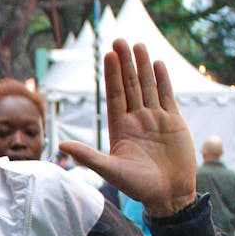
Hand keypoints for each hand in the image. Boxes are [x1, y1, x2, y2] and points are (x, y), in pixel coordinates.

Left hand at [58, 39, 196, 216]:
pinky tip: (159, 64)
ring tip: (138, 45)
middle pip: (129, 86)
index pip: (114, 95)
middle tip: (119, 40)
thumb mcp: (111, 170)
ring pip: (148, 87)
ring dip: (143, 66)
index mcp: (120, 128)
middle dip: (125, 63)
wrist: (169, 195)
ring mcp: (155, 119)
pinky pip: (167, 97)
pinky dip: (163, 80)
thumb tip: (60, 145)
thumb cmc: (139, 187)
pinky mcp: (174, 122)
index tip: (108, 55)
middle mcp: (136, 120)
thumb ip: (88, 156)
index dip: (111, 75)